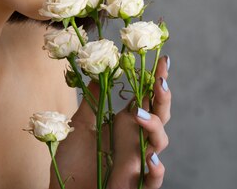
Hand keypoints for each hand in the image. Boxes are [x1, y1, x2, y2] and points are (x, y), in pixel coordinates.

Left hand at [50, 55, 171, 188]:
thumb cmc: (73, 164)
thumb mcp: (80, 126)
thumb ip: (92, 102)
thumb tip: (98, 73)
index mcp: (125, 125)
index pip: (147, 99)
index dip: (157, 81)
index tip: (163, 60)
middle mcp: (135, 141)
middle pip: (159, 116)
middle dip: (162, 98)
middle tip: (160, 80)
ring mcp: (137, 163)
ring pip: (159, 143)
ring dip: (154, 127)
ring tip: (138, 114)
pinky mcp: (135, 185)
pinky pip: (153, 179)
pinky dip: (156, 170)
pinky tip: (150, 159)